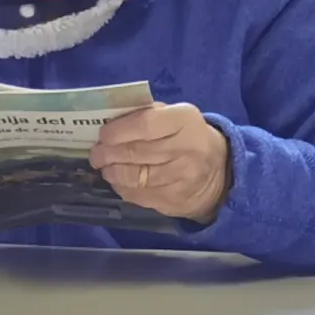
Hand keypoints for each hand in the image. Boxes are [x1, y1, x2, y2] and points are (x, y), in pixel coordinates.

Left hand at [92, 101, 231, 223]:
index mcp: (185, 121)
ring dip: (112, 172)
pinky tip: (118, 181)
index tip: (103, 135)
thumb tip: (110, 121)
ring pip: (134, 176)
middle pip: (136, 152)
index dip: (118, 131)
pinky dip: (122, 187)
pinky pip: (138, 195)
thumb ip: (146, 114)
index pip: (145, 125)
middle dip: (108, 153)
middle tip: (96, 153)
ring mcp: (181, 178)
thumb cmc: (187, 136)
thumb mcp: (175, 116)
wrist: (219, 172)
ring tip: (105, 167)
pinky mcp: (174, 200)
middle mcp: (186, 149)